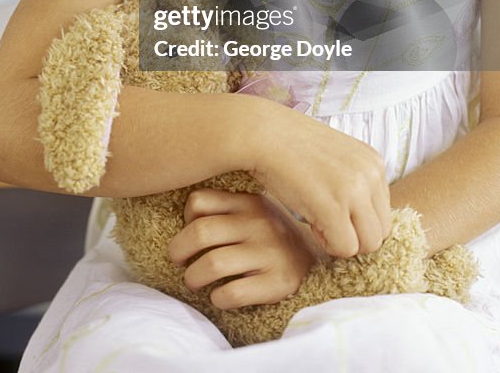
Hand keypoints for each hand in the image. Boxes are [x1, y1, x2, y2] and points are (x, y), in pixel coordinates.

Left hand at [167, 188, 315, 308]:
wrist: (320, 260)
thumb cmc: (272, 236)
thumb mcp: (254, 211)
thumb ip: (225, 207)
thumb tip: (183, 220)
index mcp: (248, 201)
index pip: (198, 201)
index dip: (185, 219)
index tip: (189, 232)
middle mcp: (259, 223)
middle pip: (200, 233)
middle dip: (179, 251)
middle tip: (179, 262)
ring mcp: (270, 252)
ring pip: (212, 264)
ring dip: (194, 277)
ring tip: (195, 281)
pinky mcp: (279, 282)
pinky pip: (233, 293)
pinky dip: (218, 298)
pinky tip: (220, 297)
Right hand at [242, 97, 390, 258]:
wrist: (262, 133)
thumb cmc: (291, 147)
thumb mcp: (336, 158)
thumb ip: (356, 183)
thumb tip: (363, 221)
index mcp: (374, 162)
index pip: (382, 213)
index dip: (355, 219)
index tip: (329, 206)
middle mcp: (372, 174)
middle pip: (380, 232)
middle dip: (352, 235)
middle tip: (323, 219)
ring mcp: (355, 189)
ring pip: (368, 245)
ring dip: (341, 241)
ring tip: (317, 220)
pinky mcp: (334, 206)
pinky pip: (344, 248)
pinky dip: (326, 244)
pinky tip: (309, 222)